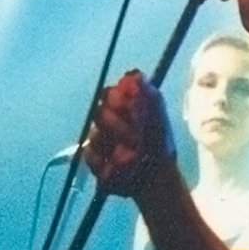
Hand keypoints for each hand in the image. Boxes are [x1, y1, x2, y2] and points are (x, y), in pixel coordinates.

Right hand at [84, 70, 175, 195]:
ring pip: (94, 134)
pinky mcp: (93, 160)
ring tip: (130, 153)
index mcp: (122, 109)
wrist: (156, 176)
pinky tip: (117, 165)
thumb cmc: (159, 145)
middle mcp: (108, 122)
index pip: (108, 94)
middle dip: (116, 124)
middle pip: (98, 113)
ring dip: (113, 143)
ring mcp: (99, 141)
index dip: (115, 99)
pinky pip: (89, 154)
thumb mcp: (157, 117)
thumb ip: (148, 95)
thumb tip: (135, 73)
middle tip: (133, 136)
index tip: (126, 108)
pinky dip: (104, 159)